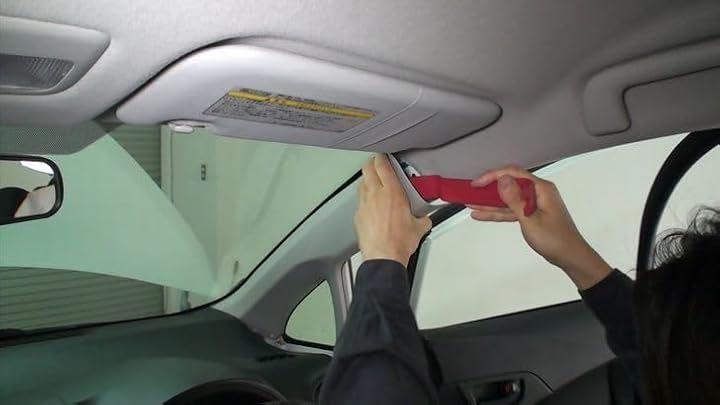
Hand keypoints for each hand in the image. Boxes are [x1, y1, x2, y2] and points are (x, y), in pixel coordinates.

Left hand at [355, 155, 431, 267]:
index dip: (382, 158)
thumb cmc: (399, 242)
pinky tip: (370, 204)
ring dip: (367, 180)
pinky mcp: (358, 216)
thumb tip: (425, 218)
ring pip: (361, 183)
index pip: (383, 165)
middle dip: (372, 164)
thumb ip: (423, 218)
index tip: (384, 157)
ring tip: (373, 183)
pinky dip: (364, 198)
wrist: (384, 256)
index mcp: (392, 192)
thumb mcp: (419, 227)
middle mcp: (375, 195)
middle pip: (368, 168)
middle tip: (377, 164)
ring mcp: (364, 204)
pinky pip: (360, 201)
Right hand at [468, 165, 611, 288]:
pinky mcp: (531, 213)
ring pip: (507, 198)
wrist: (570, 256)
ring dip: (490, 202)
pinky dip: (497, 212)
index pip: (513, 174)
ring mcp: (534, 203)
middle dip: (489, 188)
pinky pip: (511, 209)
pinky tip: (482, 214)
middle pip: (509, 184)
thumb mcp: (530, 219)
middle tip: (471, 191)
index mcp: (541, 189)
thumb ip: (515, 199)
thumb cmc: (556, 240)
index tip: (477, 183)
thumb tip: (502, 180)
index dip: (493, 176)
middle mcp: (537, 192)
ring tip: (471, 202)